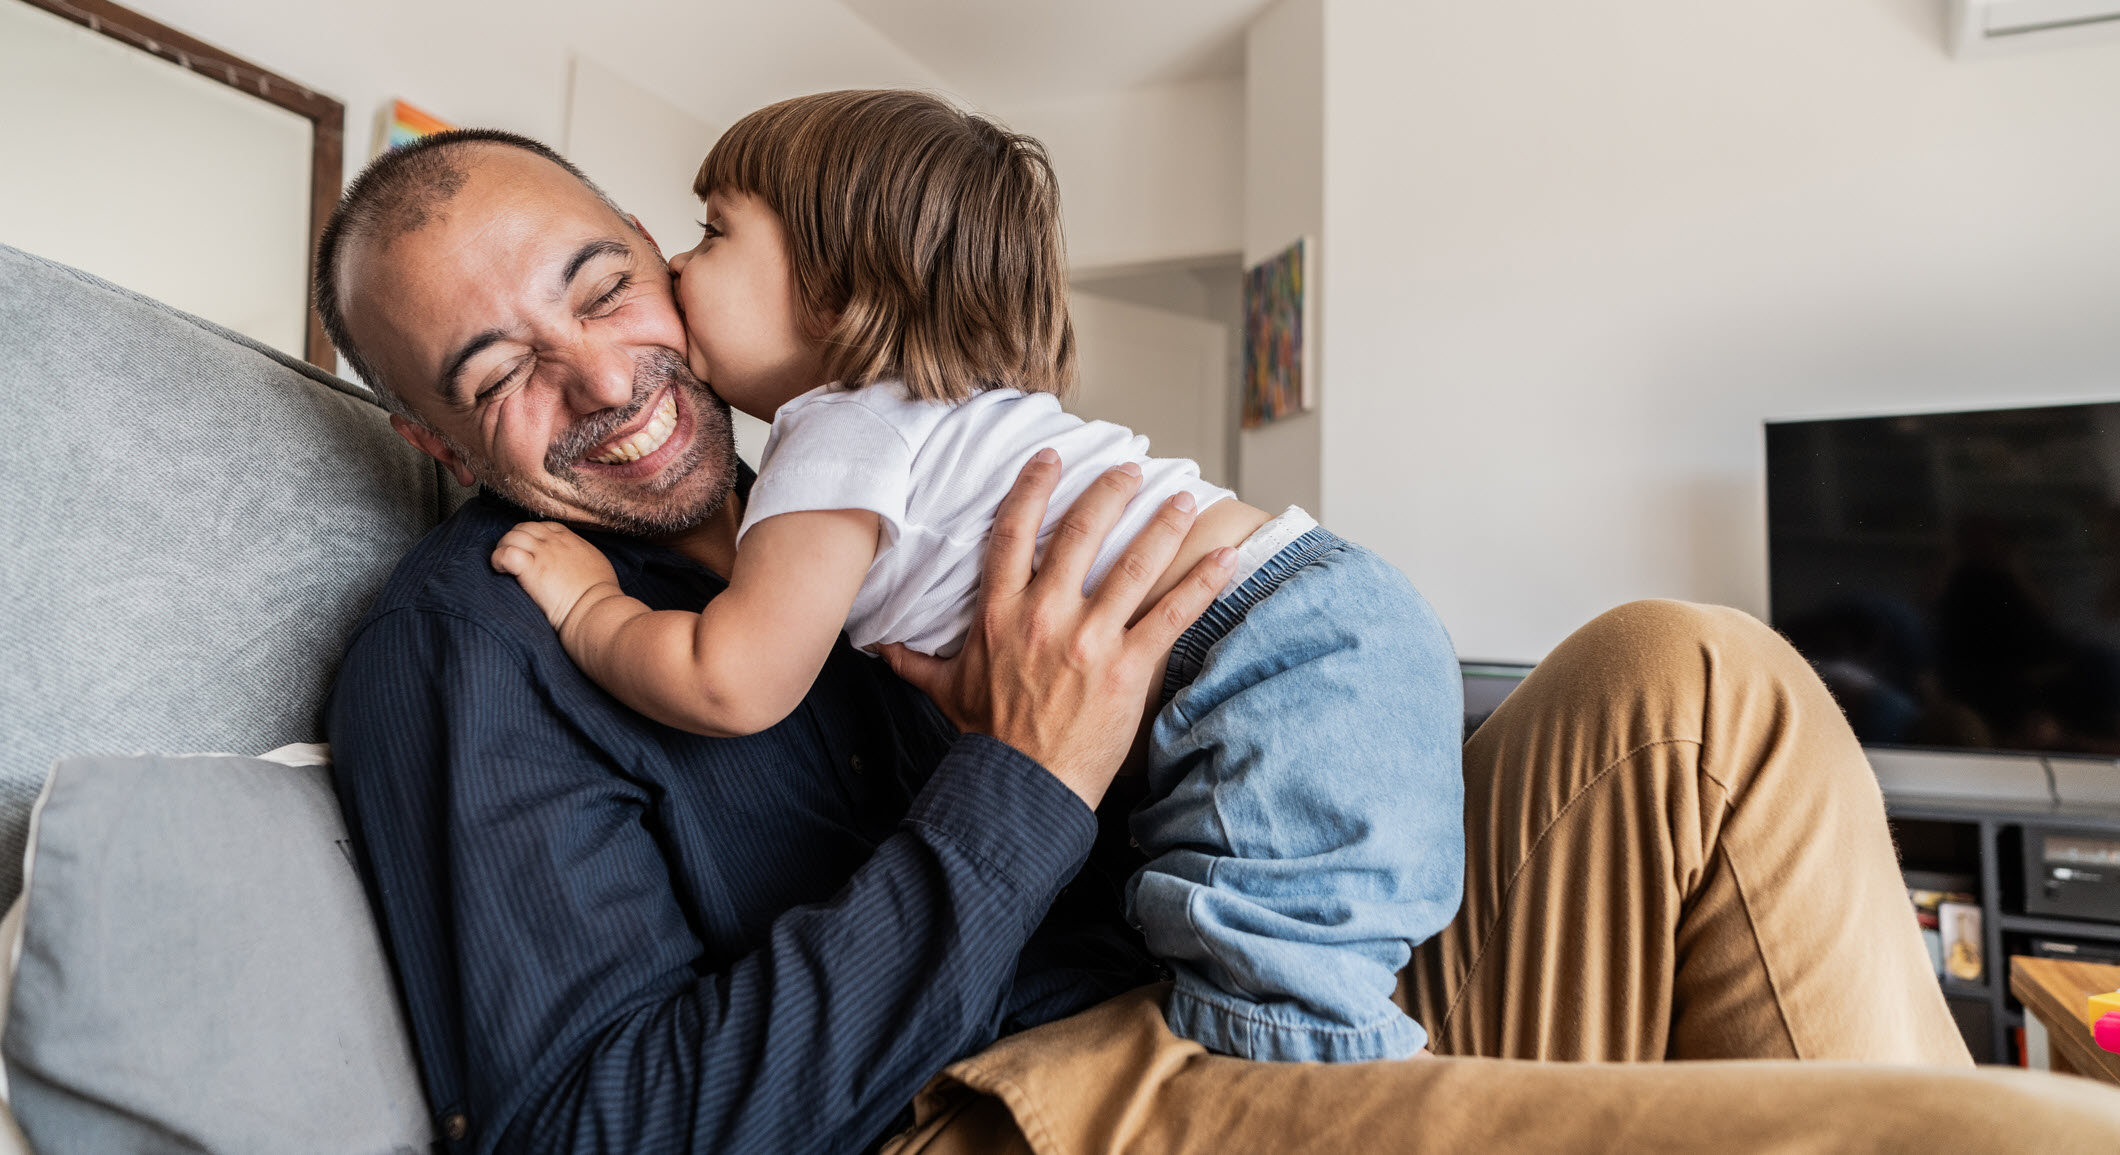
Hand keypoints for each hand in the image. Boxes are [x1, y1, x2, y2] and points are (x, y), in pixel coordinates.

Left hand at [491, 522, 624, 633]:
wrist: (595, 608)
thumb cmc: (600, 594)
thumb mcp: (597, 564)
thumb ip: (582, 556)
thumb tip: (577, 562)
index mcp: (570, 539)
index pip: (543, 526)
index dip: (531, 536)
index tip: (530, 552)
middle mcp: (555, 541)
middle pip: (524, 527)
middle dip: (513, 540)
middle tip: (512, 559)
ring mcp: (542, 553)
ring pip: (512, 536)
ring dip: (503, 549)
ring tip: (503, 566)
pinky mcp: (531, 568)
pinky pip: (505, 553)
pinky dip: (498, 560)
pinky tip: (501, 571)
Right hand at [880, 451, 1235, 808]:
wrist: (1022, 788)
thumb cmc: (988, 739)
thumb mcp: (946, 691)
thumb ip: (916, 661)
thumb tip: (880, 648)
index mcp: (999, 613)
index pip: (1013, 533)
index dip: (1032, 488)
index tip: (1051, 458)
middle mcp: (1044, 616)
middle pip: (1080, 534)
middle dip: (1109, 492)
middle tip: (1132, 467)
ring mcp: (1088, 640)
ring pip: (1133, 565)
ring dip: (1162, 526)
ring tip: (1184, 500)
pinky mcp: (1127, 668)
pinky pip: (1171, 614)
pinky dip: (1202, 584)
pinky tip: (1226, 558)